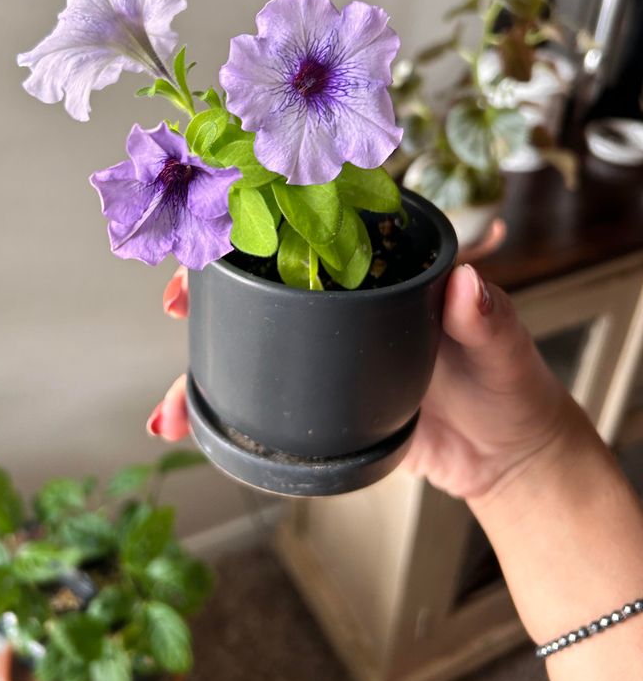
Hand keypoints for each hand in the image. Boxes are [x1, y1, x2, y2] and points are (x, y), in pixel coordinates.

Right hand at [148, 263, 571, 501]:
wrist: (505, 458)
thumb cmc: (509, 385)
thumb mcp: (502, 347)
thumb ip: (485, 317)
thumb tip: (466, 286)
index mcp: (383, 264)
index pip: (311, 225)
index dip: (258, 223)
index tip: (220, 238)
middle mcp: (342, 297)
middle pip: (260, 278)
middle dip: (208, 287)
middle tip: (175, 305)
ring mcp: (324, 347)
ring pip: (250, 339)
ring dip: (200, 365)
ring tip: (171, 407)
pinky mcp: (318, 394)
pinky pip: (260, 394)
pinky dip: (221, 413)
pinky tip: (185, 431)